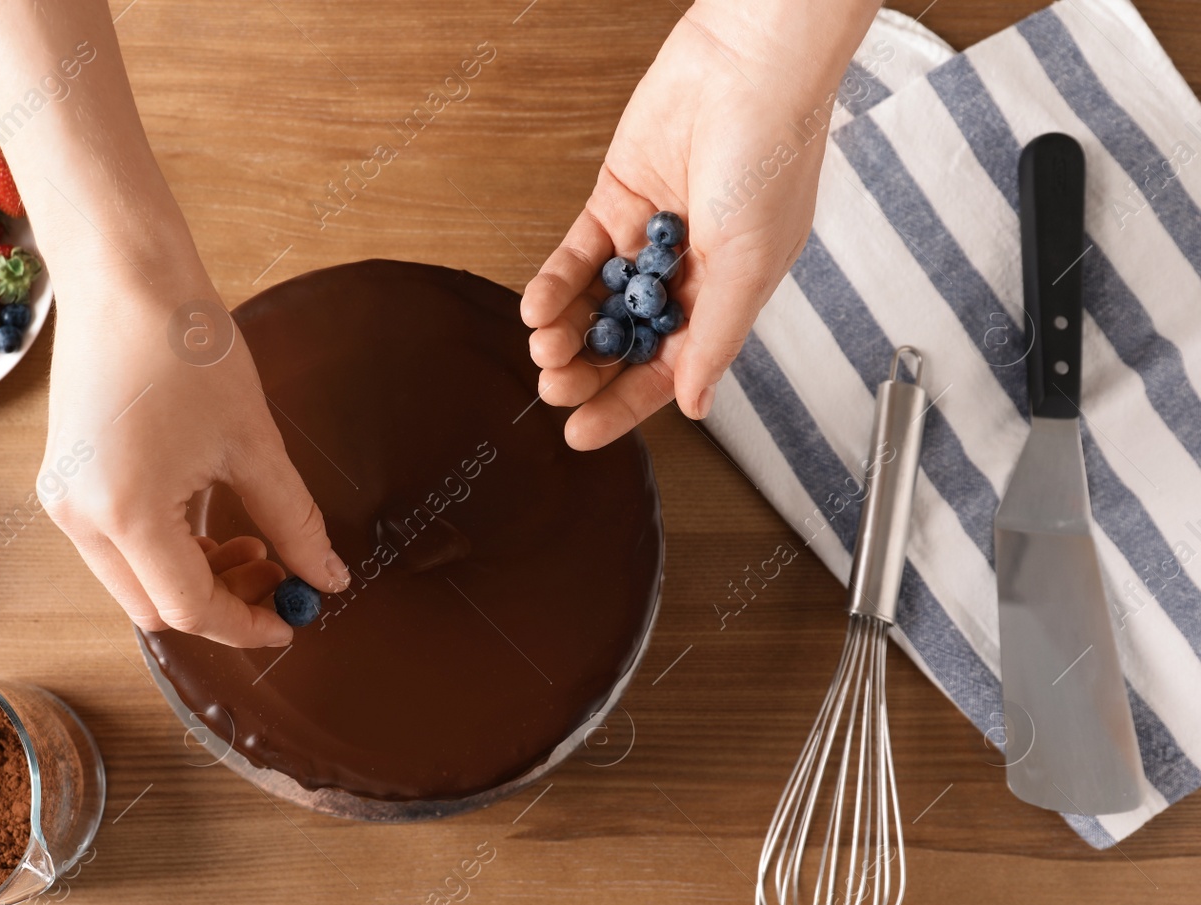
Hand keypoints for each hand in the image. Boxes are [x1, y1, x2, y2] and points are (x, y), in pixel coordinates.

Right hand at [39, 262, 349, 647]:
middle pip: (155, 607)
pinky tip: (210, 516)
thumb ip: (293, 522)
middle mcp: (79, 518)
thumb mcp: (255, 445)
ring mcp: (63, 500)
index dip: (245, 622)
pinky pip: (117, 546)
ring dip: (194, 576)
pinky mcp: (65, 480)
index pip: (189, 607)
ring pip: (134, 581)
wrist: (124, 277)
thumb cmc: (188, 347)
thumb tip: (327, 578)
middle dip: (220, 603)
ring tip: (253, 536)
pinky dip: (166, 550)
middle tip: (278, 573)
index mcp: (126, 513)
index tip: (292, 617)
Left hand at [521, 0, 876, 446]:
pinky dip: (554, 283)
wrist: (749, 68)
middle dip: (587, 371)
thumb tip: (696, 403)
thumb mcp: (748, 265)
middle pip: (625, 342)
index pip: (668, 370)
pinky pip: (577, 255)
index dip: (624, 405)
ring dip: (566, 331)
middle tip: (554, 389)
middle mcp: (687, 273)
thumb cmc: (770, 158)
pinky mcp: (616, 200)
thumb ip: (716, 338)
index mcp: (727, 297)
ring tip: (543, 349)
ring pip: (595, 303)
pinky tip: (536, 307)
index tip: (580, 434)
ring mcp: (649, 238)